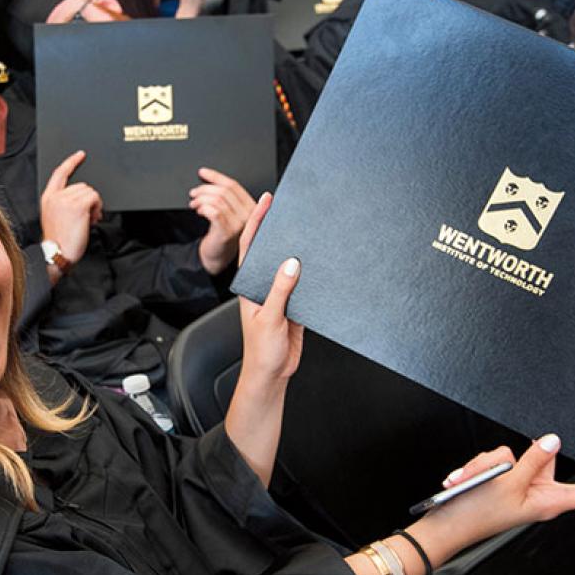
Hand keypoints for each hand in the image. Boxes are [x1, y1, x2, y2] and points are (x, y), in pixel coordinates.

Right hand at [40, 151, 102, 273]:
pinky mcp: (77, 206)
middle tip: (88, 216)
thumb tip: (83, 200)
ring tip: (89, 220)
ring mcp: (66, 200)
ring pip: (90, 192)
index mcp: (48, 198)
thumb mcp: (55, 218)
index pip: (59, 173)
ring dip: (94, 205)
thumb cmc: (58, 242)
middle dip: (89, 199)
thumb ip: (64, 204)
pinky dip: (97, 208)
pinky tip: (92, 219)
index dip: (71, 162)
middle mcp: (56, 197)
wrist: (56, 254)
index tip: (80, 155)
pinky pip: (95, 198)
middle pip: (82, 185)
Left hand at [191, 167, 255, 274]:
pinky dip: (203, 208)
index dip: (216, 177)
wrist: (218, 257)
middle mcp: (249, 215)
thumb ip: (225, 198)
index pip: (234, 185)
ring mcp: (239, 224)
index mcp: (251, 207)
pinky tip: (199, 211)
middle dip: (205, 189)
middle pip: (225, 191)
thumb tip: (209, 178)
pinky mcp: (227, 232)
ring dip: (201, 199)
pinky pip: (213, 211)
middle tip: (194, 193)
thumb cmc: (222, 234)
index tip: (203, 173)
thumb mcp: (228, 213)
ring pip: (217, 200)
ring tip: (194, 204)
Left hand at [235, 193, 303, 383]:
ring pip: (290, 266)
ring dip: (299, 250)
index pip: (250, 245)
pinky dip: (314, 272)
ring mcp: (280, 294)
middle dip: (279, 228)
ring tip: (311, 228)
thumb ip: (280, 291)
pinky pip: (306, 284)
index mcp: (250, 285)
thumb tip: (291, 264)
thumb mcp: (270, 318)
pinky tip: (324, 261)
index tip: (266, 201)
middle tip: (291, 207)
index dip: (257, 221)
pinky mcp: (296, 305)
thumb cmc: (261, 350)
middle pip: (271, 250)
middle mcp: (264, 285)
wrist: (272, 373)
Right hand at [411, 434, 574, 561]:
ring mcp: (520, 484)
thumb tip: (553, 440)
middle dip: (517, 457)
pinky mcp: (502, 478)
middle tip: (497, 472)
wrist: (447, 524)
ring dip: (489, 464)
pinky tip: (466, 479)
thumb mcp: (508, 484)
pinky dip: (479, 467)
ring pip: (514, 454)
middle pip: (543, 459)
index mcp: (550, 501)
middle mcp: (538, 492)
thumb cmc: (478, 513)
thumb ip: (533, 459)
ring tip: (475, 480)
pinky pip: (496, 459)